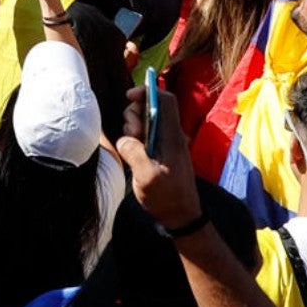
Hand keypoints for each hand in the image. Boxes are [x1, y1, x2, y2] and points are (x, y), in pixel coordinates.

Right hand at [116, 82, 197, 229]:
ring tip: (131, 146)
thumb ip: (134, 152)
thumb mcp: (146, 176)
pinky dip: (134, 138)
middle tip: (131, 133)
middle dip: (134, 113)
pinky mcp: (160, 152)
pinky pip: (145, 135)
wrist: (181, 215)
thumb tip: (125, 138)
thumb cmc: (167, 197)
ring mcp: (166, 143)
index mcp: (172, 136)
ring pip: (146, 120)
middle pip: (151, 107)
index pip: (164, 99)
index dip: (147, 91)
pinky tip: (133, 154)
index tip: (129, 97)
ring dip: (133, 126)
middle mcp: (170, 135)